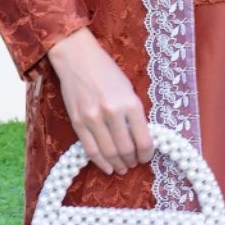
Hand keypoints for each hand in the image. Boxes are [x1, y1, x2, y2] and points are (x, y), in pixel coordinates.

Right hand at [47, 28, 152, 174]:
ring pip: (109, 153)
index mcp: (130, 103)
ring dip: (118, 165)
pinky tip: (107, 168)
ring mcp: (93, 118)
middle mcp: (112, 112)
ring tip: (122, 168)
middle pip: (126, 150)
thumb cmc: (106, 70)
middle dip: (132, 161)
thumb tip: (140, 138)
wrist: (77, 57)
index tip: (146, 157)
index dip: (147, 154)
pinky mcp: (77, 122)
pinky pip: (90, 150)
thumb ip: (133, 112)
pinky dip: (100, 163)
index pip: (144, 140)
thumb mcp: (128, 88)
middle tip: (133, 163)